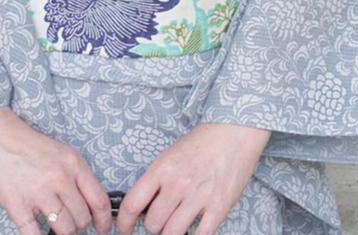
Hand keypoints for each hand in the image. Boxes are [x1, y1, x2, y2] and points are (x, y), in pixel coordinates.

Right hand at [0, 105, 113, 234]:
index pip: (100, 200)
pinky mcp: (17, 204)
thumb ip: (75, 176)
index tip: (103, 229)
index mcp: (73, 163)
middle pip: (83, 218)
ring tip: (54, 226)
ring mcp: (39, 192)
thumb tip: (88, 204)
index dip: (105, 220)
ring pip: (65, 230)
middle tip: (69, 223)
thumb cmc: (25, 143)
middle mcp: (60, 178)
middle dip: (78, 226)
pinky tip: (38, 234)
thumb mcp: (59, 152)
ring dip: (61, 233)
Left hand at [115, 121, 271, 234]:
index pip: (132, 204)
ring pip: (172, 234)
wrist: (234, 132)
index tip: (125, 229)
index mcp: (162, 168)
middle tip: (161, 218)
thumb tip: (143, 208)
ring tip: (177, 222)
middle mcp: (177, 183)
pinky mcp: (219, 207)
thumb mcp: (171, 155)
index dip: (124, 223)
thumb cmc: (202, 143)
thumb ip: (157, 180)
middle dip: (155, 225)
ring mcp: (198, 197)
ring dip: (172, 232)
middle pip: (153, 224)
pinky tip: (195, 229)